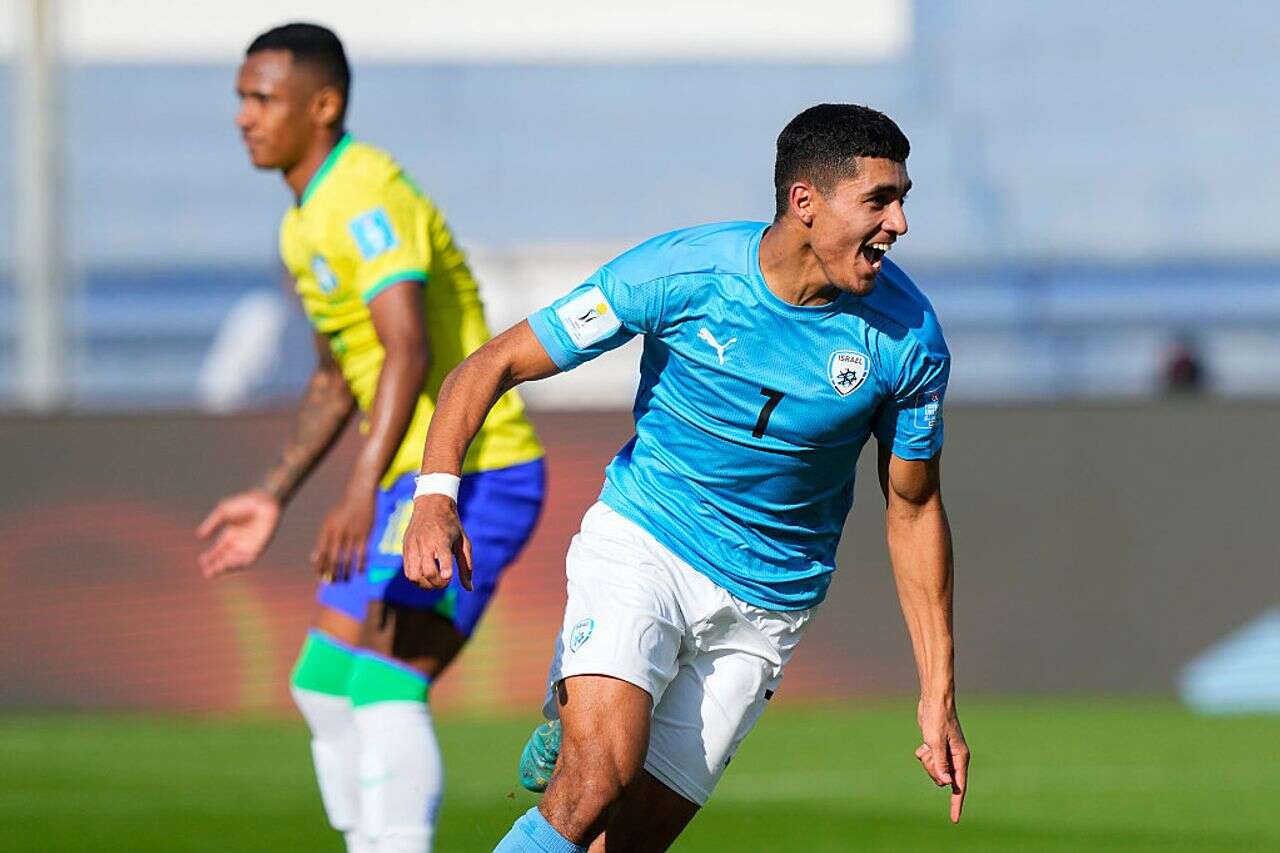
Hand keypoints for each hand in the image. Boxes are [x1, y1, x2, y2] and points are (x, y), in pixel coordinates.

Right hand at [196, 490, 281, 578]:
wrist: (263, 501)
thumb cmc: (244, 503)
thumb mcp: (223, 512)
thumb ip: (212, 524)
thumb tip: (199, 537)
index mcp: (230, 535)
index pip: (218, 551)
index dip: (209, 558)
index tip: (201, 562)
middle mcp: (239, 543)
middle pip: (225, 559)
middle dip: (216, 567)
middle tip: (207, 573)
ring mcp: (249, 545)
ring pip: (236, 561)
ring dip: (226, 567)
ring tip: (217, 570)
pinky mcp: (259, 547)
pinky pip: (249, 559)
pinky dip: (239, 563)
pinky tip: (230, 564)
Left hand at [312, 489, 376, 581]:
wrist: (360, 495)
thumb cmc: (343, 510)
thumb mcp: (329, 522)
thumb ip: (322, 540)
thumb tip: (314, 559)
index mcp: (327, 529)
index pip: (321, 553)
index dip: (320, 566)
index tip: (320, 576)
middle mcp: (338, 532)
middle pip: (333, 558)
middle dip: (331, 572)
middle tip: (331, 582)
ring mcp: (352, 534)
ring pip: (347, 559)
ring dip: (345, 572)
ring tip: (343, 580)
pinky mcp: (365, 534)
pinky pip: (362, 554)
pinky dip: (360, 565)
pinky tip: (359, 572)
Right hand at [402, 494, 472, 590]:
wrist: (431, 505)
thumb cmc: (451, 525)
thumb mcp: (463, 542)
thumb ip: (466, 565)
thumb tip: (469, 588)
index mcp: (442, 538)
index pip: (442, 555)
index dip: (445, 568)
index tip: (447, 577)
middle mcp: (426, 542)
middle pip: (427, 571)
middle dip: (438, 583)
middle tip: (445, 582)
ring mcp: (413, 545)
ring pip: (414, 575)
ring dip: (426, 585)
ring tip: (435, 581)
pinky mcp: (406, 548)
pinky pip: (408, 572)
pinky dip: (417, 579)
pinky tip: (426, 577)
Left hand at [915, 697, 969, 823]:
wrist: (933, 700)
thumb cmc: (937, 718)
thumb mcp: (935, 742)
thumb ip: (940, 763)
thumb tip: (946, 783)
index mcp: (961, 758)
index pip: (959, 786)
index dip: (956, 803)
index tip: (954, 819)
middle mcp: (955, 758)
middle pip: (941, 779)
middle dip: (932, 770)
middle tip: (929, 752)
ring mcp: (945, 753)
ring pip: (933, 770)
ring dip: (927, 760)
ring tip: (927, 744)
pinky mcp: (936, 748)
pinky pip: (926, 759)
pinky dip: (923, 753)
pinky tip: (923, 741)